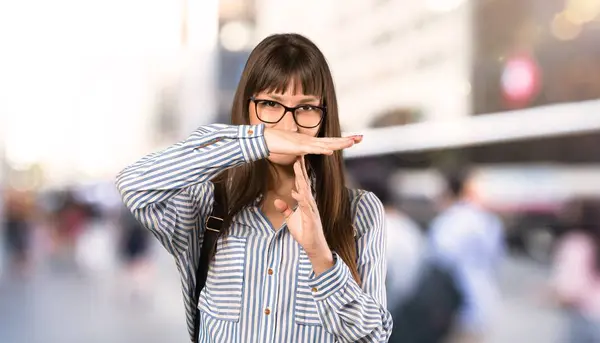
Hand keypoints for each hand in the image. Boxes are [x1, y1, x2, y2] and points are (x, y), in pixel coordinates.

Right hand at [264, 128, 361, 155]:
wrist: (263, 139)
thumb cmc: (275, 143)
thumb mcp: (291, 149)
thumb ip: (299, 150)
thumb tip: (303, 153)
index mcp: (309, 142)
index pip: (328, 141)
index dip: (341, 141)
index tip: (353, 139)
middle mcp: (309, 141)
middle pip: (331, 140)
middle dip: (346, 140)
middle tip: (361, 138)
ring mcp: (304, 143)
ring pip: (325, 143)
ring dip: (338, 143)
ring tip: (351, 142)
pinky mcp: (297, 147)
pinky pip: (312, 149)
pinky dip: (322, 149)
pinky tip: (330, 151)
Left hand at [274, 156, 333, 274]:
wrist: (314, 247)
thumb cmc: (304, 232)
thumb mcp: (290, 219)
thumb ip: (285, 209)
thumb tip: (277, 201)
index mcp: (305, 201)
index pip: (302, 183)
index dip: (299, 171)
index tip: (297, 158)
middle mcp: (309, 202)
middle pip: (305, 182)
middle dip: (301, 169)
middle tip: (299, 154)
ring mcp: (311, 209)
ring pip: (306, 191)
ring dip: (301, 179)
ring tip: (297, 167)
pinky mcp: (311, 218)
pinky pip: (305, 206)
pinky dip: (301, 199)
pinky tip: (296, 191)